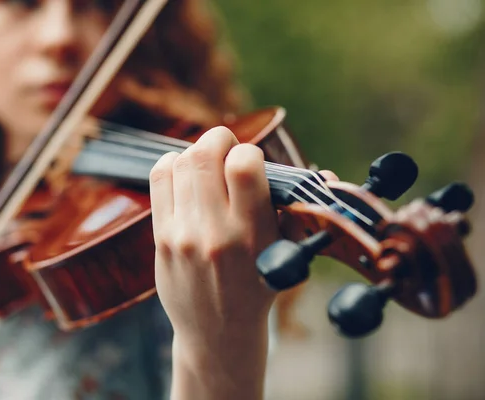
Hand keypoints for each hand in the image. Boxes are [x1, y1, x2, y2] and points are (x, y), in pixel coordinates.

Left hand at [150, 126, 278, 348]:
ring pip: (180, 163)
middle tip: (226, 150)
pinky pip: (159, 180)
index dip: (248, 152)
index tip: (250, 162)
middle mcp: (214, 231)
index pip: (243, 165)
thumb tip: (327, 174)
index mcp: (252, 233)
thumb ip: (299, 211)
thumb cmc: (258, 289)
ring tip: (207, 165)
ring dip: (196, 153)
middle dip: (218, 140)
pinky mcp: (161, 237)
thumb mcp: (284, 253)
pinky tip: (184, 173)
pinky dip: (172, 165)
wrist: (217, 333)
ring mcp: (182, 234)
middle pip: (204, 155)